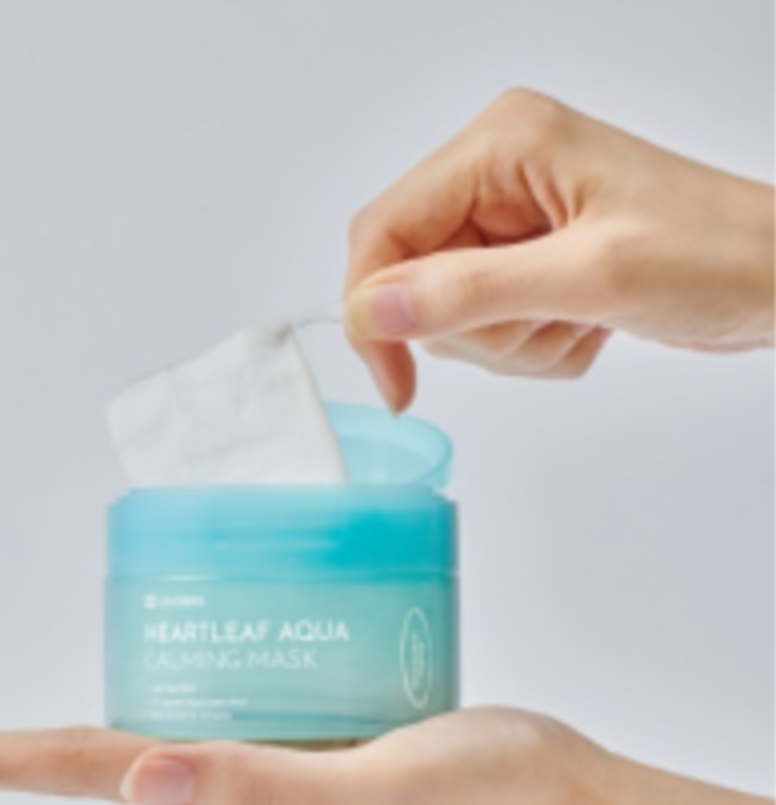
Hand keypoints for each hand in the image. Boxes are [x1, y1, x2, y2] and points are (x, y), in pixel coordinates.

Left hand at [0, 706, 773, 804]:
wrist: (545, 794)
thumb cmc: (478, 794)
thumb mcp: (373, 789)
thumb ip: (264, 787)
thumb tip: (143, 779)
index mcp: (232, 793)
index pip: (78, 773)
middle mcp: (231, 775)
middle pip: (81, 760)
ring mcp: (262, 748)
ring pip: (136, 730)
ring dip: (52, 738)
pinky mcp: (301, 718)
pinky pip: (206, 696)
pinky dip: (153, 681)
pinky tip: (151, 662)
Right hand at [344, 89, 774, 410]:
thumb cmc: (712, 256)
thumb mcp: (587, 276)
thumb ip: (468, 293)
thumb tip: (369, 310)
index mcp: (499, 145)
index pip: (383, 231)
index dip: (375, 311)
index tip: (396, 381)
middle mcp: (495, 175)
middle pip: (413, 281)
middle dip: (475, 329)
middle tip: (546, 322)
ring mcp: (510, 220)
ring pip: (449, 315)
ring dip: (512, 342)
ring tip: (578, 321)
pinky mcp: (527, 260)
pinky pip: (487, 328)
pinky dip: (532, 346)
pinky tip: (585, 325)